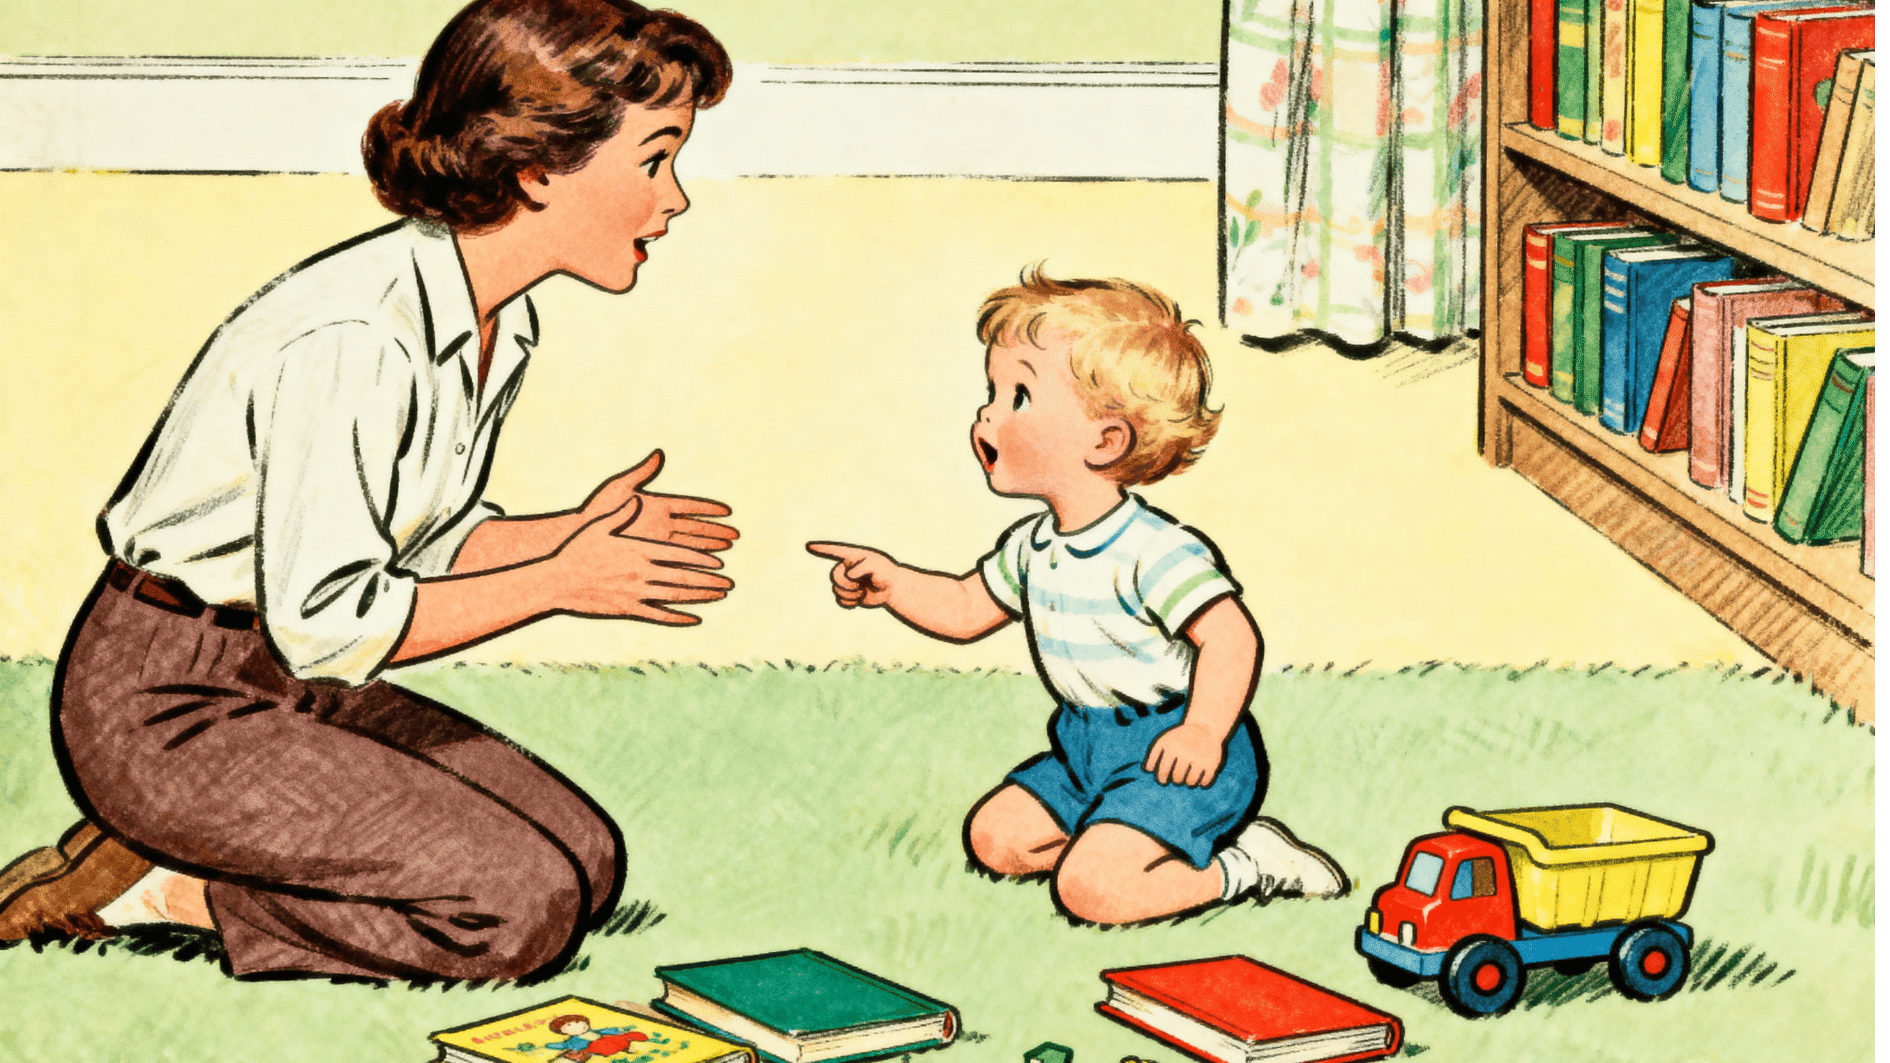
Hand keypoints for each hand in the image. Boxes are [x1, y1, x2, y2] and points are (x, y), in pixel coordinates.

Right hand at [551, 506, 733, 624]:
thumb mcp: (599, 525)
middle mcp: (641, 573)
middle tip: (730, 583)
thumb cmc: (576, 549)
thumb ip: (622, 512)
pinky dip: (679, 618)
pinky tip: (695, 620)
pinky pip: (658, 616)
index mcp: (638, 551)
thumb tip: (638, 498)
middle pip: (683, 577)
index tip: (719, 562)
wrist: (556, 581)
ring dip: (701, 597)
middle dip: (709, 580)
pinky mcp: (627, 610)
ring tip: (720, 596)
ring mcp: (635, 594)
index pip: (678, 555)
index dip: (701, 559)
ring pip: (675, 596)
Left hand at [577, 450, 738, 553]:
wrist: (576, 536)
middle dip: (715, 532)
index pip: (689, 506)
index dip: (708, 509)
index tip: (727, 511)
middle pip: (694, 528)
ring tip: (726, 552)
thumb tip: (659, 454)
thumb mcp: (618, 489)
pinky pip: (673, 562)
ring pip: (688, 547)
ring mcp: (654, 542)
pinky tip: (703, 571)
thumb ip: (641, 473)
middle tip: (735, 536)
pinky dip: (689, 566)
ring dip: (708, 550)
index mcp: (656, 506)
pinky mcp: (647, 556)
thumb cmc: (595, 511)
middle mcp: (659, 525)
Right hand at [805, 542, 899, 607]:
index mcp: (852, 557)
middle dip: (846, 583)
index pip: (834, 551)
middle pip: (835, 576)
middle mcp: (846, 568)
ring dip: (851, 594)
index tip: (808, 546)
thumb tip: (849, 576)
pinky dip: (849, 603)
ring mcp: (846, 582)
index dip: (821, 549)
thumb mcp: (878, 566)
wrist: (892, 589)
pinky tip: (859, 601)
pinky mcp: (848, 595)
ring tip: (863, 592)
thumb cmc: (886, 573)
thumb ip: (864, 567)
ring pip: (837, 589)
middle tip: (860, 585)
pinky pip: (841, 601)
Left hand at [1144, 722, 1225, 787]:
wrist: (1204, 727)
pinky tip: (1200, 780)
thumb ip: (1153, 754)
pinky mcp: (1212, 763)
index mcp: (1172, 748)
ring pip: (1190, 782)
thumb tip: (1147, 771)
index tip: (1164, 780)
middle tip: (1177, 778)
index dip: (1162, 779)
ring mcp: (1200, 759)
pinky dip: (1202, 784)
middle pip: (1177, 778)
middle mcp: (1186, 753)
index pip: (1163, 771)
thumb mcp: (1164, 741)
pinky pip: (1205, 782)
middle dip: (1176, 780)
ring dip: (1188, 783)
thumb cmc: (1179, 737)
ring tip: (1188, 780)